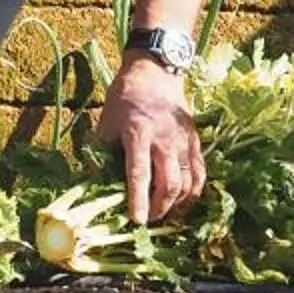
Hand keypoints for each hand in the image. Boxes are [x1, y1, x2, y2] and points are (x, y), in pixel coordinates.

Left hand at [96, 55, 204, 221]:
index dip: (138, 199)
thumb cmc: (125, 98)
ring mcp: (184, 141)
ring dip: (176, 204)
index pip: (140, 173)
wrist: (156, 73)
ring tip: (164, 214)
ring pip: (187, 182)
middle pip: (169, 183)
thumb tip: (93, 182)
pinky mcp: (195, 142)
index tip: (136, 220)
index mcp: (138, 133)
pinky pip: (200, 173)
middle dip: (159, 208)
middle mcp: (165, 139)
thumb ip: (100, 153)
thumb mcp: (106, 122)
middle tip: (148, 220)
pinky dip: (193, 192)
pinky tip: (183, 203)